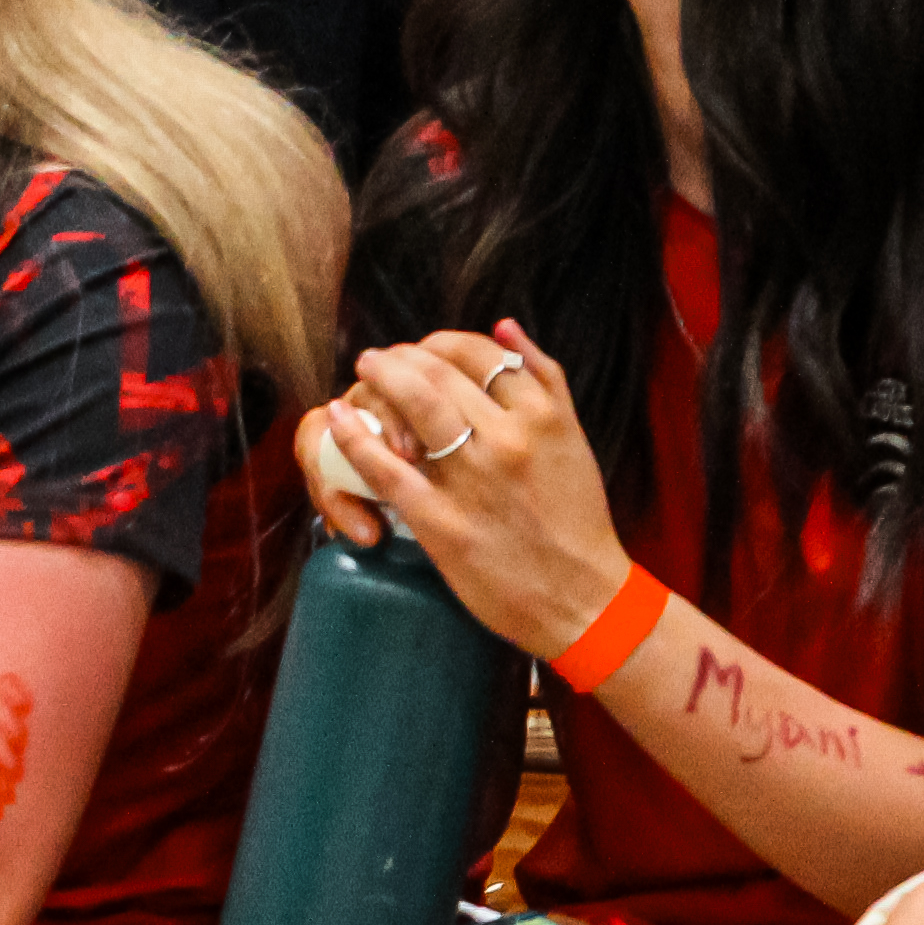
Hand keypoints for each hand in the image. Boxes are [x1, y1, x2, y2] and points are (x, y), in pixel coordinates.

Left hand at [308, 323, 629, 661]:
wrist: (584, 598)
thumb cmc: (579, 521)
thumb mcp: (574, 439)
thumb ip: (545, 380)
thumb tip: (504, 326)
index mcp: (542, 417)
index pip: (480, 353)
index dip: (442, 342)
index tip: (424, 350)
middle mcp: (508, 439)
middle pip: (440, 372)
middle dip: (403, 356)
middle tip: (381, 357)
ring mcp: (473, 480)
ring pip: (415, 404)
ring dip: (381, 377)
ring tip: (365, 371)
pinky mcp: (443, 522)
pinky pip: (387, 469)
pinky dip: (356, 437)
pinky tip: (339, 419)